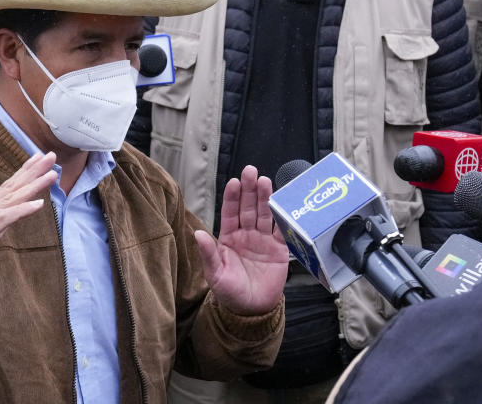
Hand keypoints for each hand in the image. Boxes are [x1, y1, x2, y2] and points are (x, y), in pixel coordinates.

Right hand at [0, 152, 55, 296]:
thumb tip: (14, 214)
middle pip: (12, 186)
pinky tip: (39, 204)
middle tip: (51, 155)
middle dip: (33, 170)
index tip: (39, 158)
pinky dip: (23, 210)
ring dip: (34, 185)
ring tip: (52, 174)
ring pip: (13, 198)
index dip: (24, 171)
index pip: (7, 186)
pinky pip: (6, 218)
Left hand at [194, 165, 287, 315]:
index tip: (235, 182)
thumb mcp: (215, 274)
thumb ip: (208, 253)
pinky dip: (283, 217)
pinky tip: (284, 203)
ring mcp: (263, 241)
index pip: (231, 212)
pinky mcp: (279, 250)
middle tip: (252, 171)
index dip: (233, 197)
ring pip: (264, 214)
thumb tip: (197, 233)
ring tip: (266, 181)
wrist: (252, 311)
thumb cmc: (230, 293)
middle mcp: (246, 235)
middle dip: (250, 190)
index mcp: (229, 238)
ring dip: (265, 198)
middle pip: (248, 208)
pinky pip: (281, 230)